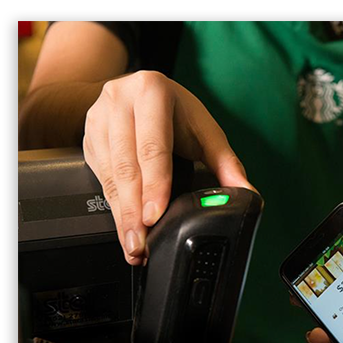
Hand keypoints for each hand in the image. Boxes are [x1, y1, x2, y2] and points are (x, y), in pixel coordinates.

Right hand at [83, 71, 256, 264]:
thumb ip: (227, 163)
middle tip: (142, 241)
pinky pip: (99, 177)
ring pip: (109, 174)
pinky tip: (124, 228)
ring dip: (122, 214)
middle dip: (134, 210)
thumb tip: (248, 194)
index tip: (155, 215)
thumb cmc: (179, 113)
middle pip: (126, 165)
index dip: (154, 184)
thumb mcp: (206, 132)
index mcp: (152, 92)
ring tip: (135, 243)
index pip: (152, 146)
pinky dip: (113, 207)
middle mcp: (120, 100)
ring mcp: (99, 118)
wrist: (143, 93)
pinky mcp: (88, 136)